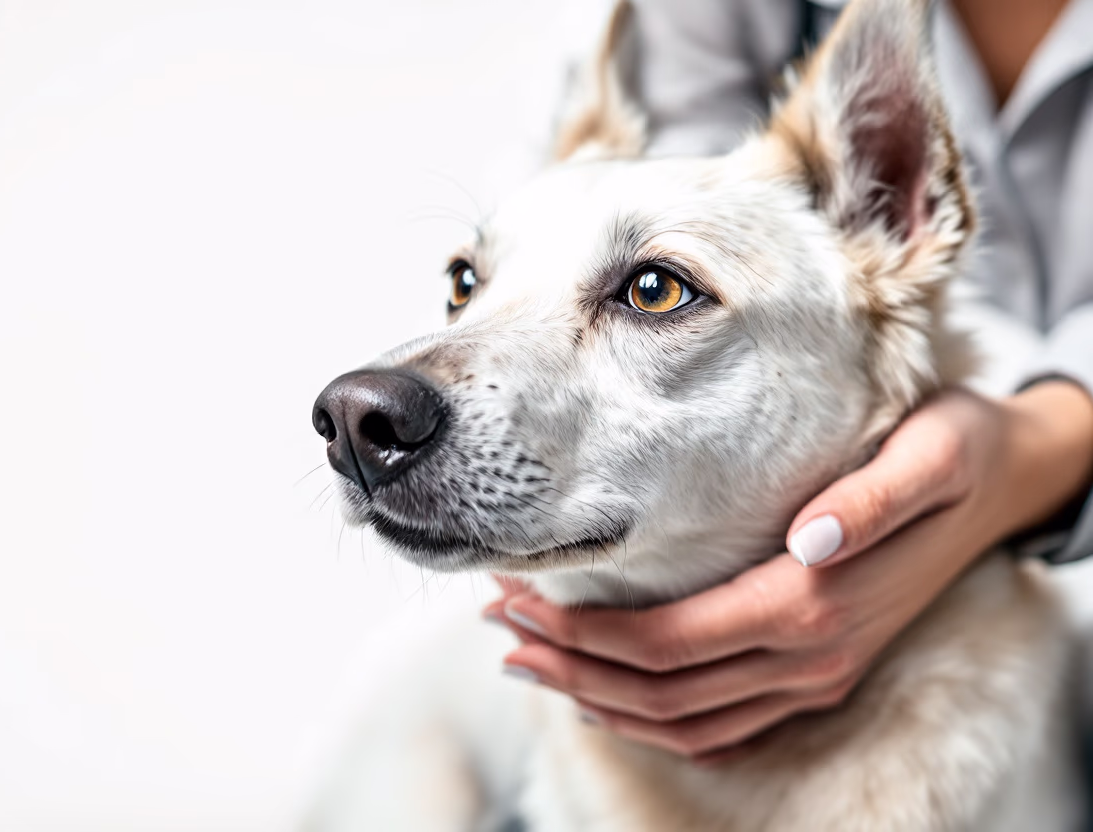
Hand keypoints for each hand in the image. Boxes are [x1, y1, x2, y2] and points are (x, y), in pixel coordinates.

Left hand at [485, 384, 1092, 759]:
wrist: (1006, 486)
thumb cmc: (954, 453)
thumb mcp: (927, 454)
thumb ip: (869, 500)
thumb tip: (806, 539)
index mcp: (816, 604)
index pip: (670, 643)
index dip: (585, 631)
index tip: (518, 594)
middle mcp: (811, 656)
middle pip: (660, 689)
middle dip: (568, 662)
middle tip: (497, 621)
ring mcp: (815, 675)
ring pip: (681, 718)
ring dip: (595, 695)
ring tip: (525, 656)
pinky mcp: (817, 673)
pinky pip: (718, 725)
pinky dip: (650, 717)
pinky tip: (604, 692)